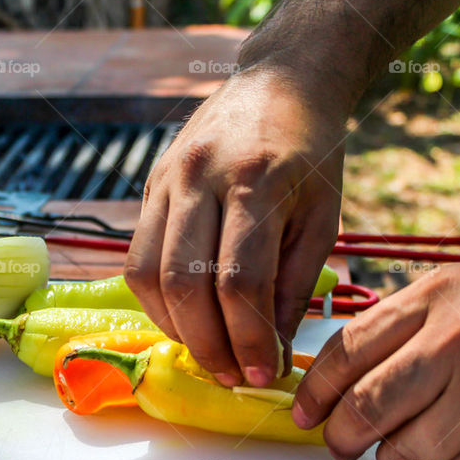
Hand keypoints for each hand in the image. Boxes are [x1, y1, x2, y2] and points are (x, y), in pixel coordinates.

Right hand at [124, 67, 346, 387]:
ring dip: (176, 329)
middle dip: (209, 345)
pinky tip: (186, 319)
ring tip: (210, 354)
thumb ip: (294, 283)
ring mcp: (165, 179)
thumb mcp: (323, 216)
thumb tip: (271, 350)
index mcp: (255, 181)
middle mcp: (199, 177)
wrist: (280, 82)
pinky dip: (157, 301)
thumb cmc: (313, 153)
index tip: (267, 375)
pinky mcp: (149, 186)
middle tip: (235, 376)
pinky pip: (137, 257)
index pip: (240, 280)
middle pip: (185, 283)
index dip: (250, 339)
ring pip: (148, 274)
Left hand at [293, 264, 459, 459]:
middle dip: (341, 437)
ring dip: (396, 458)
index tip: (303, 413)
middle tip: (341, 444)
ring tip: (414, 441)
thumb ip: (405, 327)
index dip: (314, 390)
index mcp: (439, 295)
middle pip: (365, 407)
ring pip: (405, 452)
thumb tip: (338, 379)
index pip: (347, 348)